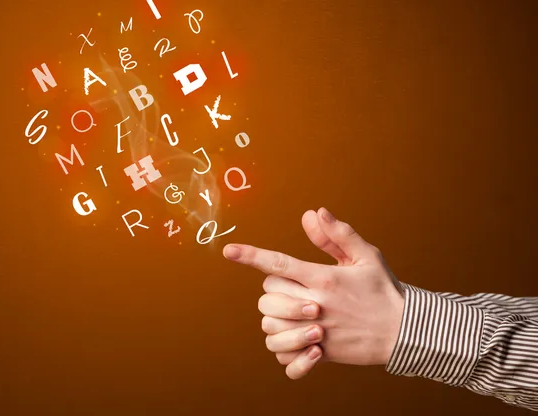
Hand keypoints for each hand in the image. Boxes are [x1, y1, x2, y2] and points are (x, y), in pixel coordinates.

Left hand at [223, 207, 405, 377]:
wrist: (405, 332)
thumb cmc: (383, 290)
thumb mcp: (366, 256)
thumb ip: (337, 235)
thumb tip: (313, 213)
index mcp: (324, 278)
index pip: (279, 263)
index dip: (251, 256)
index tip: (228, 250)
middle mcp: (316, 305)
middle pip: (268, 294)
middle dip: (272, 290)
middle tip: (292, 289)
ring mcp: (316, 331)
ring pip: (270, 325)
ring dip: (275, 318)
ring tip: (292, 313)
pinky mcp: (320, 353)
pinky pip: (283, 355)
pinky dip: (284, 348)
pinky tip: (296, 338)